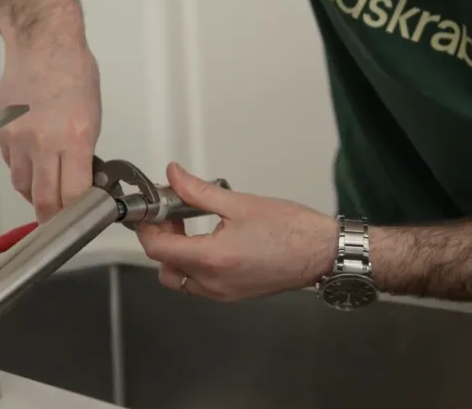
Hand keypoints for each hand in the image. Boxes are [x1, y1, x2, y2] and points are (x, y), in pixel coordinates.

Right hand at [0, 33, 100, 222]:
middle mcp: (43, 142)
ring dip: (34, 193)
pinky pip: (10, 163)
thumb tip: (79, 179)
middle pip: (43, 199)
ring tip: (44, 191)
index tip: (80, 219)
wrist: (41, 43)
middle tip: (58, 221)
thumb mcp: (92, 115)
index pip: (72, 195)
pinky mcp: (1, 131)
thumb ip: (83, 151)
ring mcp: (18, 138)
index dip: (76, 214)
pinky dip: (20, 168)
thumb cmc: (73, 71)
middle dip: (52, 216)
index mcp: (74, 138)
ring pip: (22, 185)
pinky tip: (31, 160)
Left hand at [136, 162, 337, 301]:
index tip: (151, 211)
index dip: (147, 228)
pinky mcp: (233, 295)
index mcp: (212, 259)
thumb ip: (198, 190)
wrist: (324, 252)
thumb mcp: (239, 202)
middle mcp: (214, 283)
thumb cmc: (292, 230)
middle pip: (164, 267)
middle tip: (172, 215)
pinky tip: (208, 241)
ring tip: (190, 227)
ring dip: (176, 255)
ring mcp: (223, 293)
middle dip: (161, 240)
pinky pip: (199, 284)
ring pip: (179, 279)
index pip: (158, 249)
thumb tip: (174, 176)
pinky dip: (194, 264)